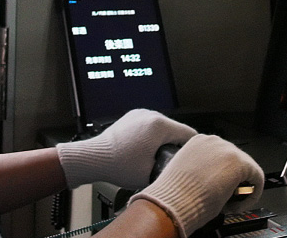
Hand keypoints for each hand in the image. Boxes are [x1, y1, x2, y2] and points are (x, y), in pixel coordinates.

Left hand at [56, 109, 196, 189]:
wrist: (94, 158)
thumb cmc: (117, 165)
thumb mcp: (152, 173)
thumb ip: (171, 167)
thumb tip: (180, 167)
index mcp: (159, 125)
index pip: (189, 134)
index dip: (192, 149)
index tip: (192, 159)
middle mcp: (151, 115)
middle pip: (176, 130)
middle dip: (175, 145)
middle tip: (170, 161)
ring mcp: (140, 114)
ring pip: (163, 128)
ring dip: (162, 140)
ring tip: (155, 157)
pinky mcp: (132, 117)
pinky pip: (149, 126)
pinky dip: (151, 136)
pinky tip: (144, 150)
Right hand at [133, 134, 264, 237]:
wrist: (176, 200)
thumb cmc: (175, 193)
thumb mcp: (186, 173)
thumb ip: (201, 170)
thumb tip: (213, 180)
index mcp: (197, 141)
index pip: (219, 156)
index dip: (221, 175)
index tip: (218, 188)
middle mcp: (214, 141)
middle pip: (234, 160)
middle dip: (233, 181)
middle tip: (226, 198)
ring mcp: (228, 150)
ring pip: (246, 168)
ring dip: (241, 186)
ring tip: (230, 203)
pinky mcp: (241, 163)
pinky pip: (256, 177)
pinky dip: (252, 193)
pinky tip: (239, 205)